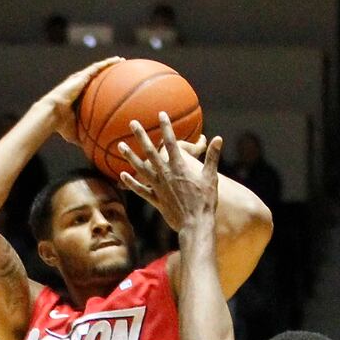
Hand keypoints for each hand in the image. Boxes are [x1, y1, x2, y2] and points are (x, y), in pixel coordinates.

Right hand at [39, 58, 122, 143]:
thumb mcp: (77, 134)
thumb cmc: (61, 126)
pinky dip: (107, 64)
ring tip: (121, 61)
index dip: (103, 89)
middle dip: (108, 73)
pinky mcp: (80, 76)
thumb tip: (94, 151)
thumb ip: (86, 138)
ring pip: (98, 69)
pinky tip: (117, 60)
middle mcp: (80, 86)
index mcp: (79, 97)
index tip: (115, 88)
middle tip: (121, 71)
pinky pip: (97, 68)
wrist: (52, 114)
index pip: (93, 91)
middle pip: (97, 77)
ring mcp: (80, 80)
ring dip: (110, 64)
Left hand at [117, 116, 221, 233]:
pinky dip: (131, 182)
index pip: (171, 142)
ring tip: (120, 145)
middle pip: (150, 152)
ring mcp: (159, 187)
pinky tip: (123, 175)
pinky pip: (141, 190)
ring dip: (130, 156)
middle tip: (132, 122)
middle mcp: (166, 175)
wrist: (195, 225)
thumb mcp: (211, 177)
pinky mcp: (156, 200)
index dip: (166, 127)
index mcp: (179, 167)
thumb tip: (219, 139)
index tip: (161, 114)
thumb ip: (212, 157)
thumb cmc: (205, 202)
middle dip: (141, 136)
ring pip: (141, 168)